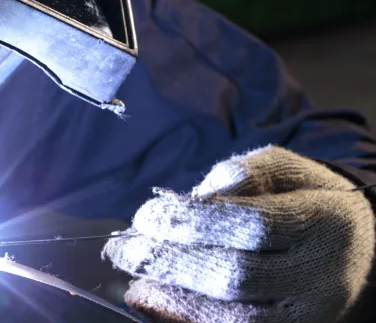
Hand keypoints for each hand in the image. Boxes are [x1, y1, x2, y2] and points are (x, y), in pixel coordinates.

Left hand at [103, 146, 374, 322]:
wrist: (356, 245)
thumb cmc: (302, 198)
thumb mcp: (281, 169)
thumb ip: (237, 174)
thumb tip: (188, 197)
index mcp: (322, 221)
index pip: (250, 225)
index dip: (190, 221)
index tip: (144, 216)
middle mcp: (320, 274)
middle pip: (235, 275)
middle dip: (169, 262)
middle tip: (125, 250)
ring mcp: (308, 313)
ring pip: (235, 316)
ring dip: (173, 297)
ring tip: (135, 278)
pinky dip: (187, 319)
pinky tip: (153, 302)